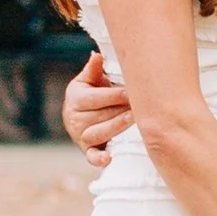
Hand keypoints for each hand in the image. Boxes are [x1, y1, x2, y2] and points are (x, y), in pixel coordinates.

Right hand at [62, 48, 134, 170]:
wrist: (79, 114)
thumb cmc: (90, 92)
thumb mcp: (89, 79)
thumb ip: (93, 69)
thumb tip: (96, 56)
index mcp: (76, 98)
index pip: (96, 98)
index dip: (115, 95)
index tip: (132, 92)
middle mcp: (75, 119)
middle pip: (100, 115)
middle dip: (121, 110)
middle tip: (141, 106)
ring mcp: (80, 136)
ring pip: (99, 133)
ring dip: (117, 126)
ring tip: (134, 119)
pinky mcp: (87, 150)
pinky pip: (91, 157)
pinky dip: (99, 159)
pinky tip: (108, 159)